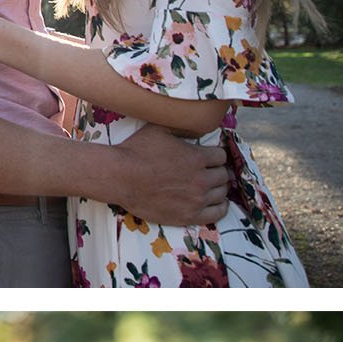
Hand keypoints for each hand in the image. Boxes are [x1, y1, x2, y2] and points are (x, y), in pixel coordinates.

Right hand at [114, 123, 228, 225]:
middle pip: (223, 175)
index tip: (209, 158)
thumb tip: (193, 126)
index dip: (215, 155)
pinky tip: (218, 203)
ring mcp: (196, 199)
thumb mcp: (159, 129)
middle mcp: (200, 179)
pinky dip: (221, 207)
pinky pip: (217, 213)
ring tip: (211, 187)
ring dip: (218, 188)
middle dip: (217, 171)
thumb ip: (181, 128)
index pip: (221, 156)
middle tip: (209, 172)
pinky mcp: (188, 216)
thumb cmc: (135, 151)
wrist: (119, 178)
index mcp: (197, 157)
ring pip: (222, 193)